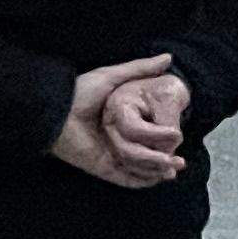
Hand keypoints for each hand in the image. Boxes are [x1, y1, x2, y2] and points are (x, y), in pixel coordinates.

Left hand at [48, 57, 190, 188]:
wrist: (56, 111)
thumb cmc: (80, 92)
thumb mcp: (112, 76)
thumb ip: (139, 68)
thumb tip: (169, 57)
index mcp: (119, 122)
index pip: (147, 135)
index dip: (165, 139)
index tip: (180, 138)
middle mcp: (116, 140)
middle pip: (146, 155)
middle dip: (166, 161)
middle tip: (181, 161)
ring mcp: (110, 156)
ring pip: (140, 170)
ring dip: (158, 171)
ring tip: (174, 168)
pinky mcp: (103, 168)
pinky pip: (126, 180)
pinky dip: (143, 182)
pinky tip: (158, 177)